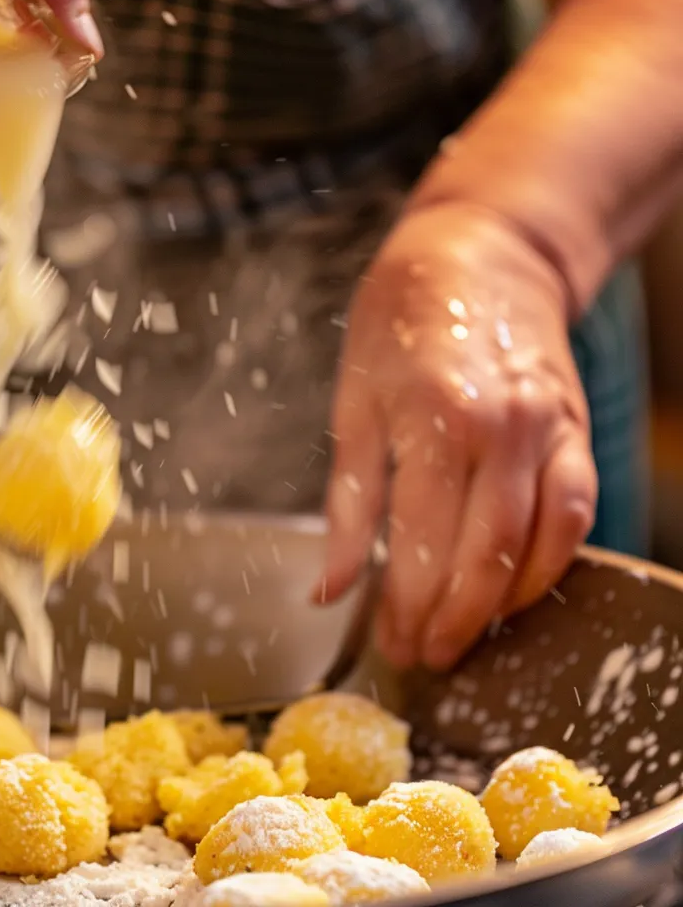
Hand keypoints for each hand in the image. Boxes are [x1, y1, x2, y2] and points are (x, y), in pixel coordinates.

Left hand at [319, 201, 597, 670]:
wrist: (481, 253)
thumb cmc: (398, 324)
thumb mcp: (352, 407)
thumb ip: (348, 505)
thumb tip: (332, 587)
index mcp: (432, 419)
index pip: (425, 543)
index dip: (409, 607)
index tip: (392, 644)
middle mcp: (501, 429)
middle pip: (487, 556)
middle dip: (455, 620)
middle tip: (426, 657)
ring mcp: (548, 430)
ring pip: (541, 543)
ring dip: (503, 604)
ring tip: (465, 636)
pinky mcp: (575, 431)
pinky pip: (576, 513)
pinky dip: (549, 562)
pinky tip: (514, 588)